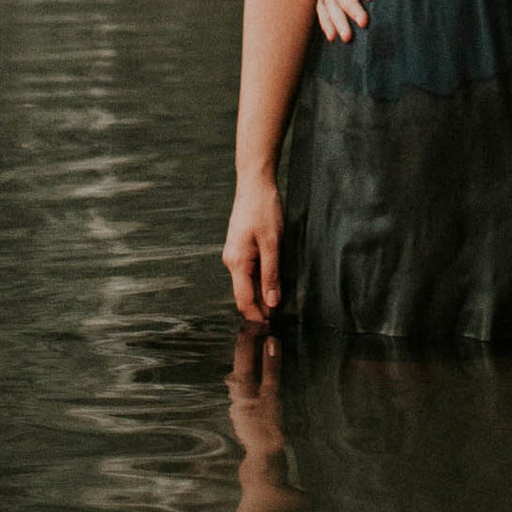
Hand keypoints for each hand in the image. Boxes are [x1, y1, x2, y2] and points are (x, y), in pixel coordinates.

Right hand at [223, 174, 283, 325]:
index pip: (244, 300)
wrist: (255, 183)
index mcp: (237, 262)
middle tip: (279, 320)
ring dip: (261, 293)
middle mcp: (231, 261)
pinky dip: (260, 279)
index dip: (257, 317)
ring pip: (247, 283)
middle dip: (260, 308)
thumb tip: (272, 302)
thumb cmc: (263, 208)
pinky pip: (249, 271)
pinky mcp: (241, 247)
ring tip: (279, 302)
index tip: (270, 329)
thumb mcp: (272, 243)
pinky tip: (274, 280)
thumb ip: (271, 274)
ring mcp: (235, 254)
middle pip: (244, 294)